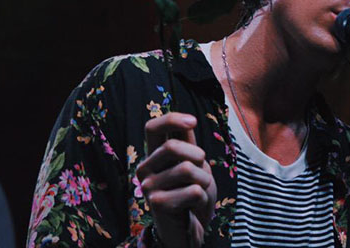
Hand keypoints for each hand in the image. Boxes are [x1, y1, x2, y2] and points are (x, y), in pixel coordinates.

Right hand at [136, 112, 216, 247]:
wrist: (189, 230)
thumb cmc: (192, 194)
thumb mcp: (194, 164)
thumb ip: (188, 143)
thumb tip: (188, 119)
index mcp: (153, 156)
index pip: (152, 128)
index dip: (172, 120)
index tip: (193, 121)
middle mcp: (145, 169)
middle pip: (172, 147)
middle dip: (198, 156)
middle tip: (202, 171)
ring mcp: (148, 187)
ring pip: (187, 169)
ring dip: (204, 180)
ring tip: (199, 191)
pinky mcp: (158, 205)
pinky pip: (193, 191)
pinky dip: (202, 198)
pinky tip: (193, 206)